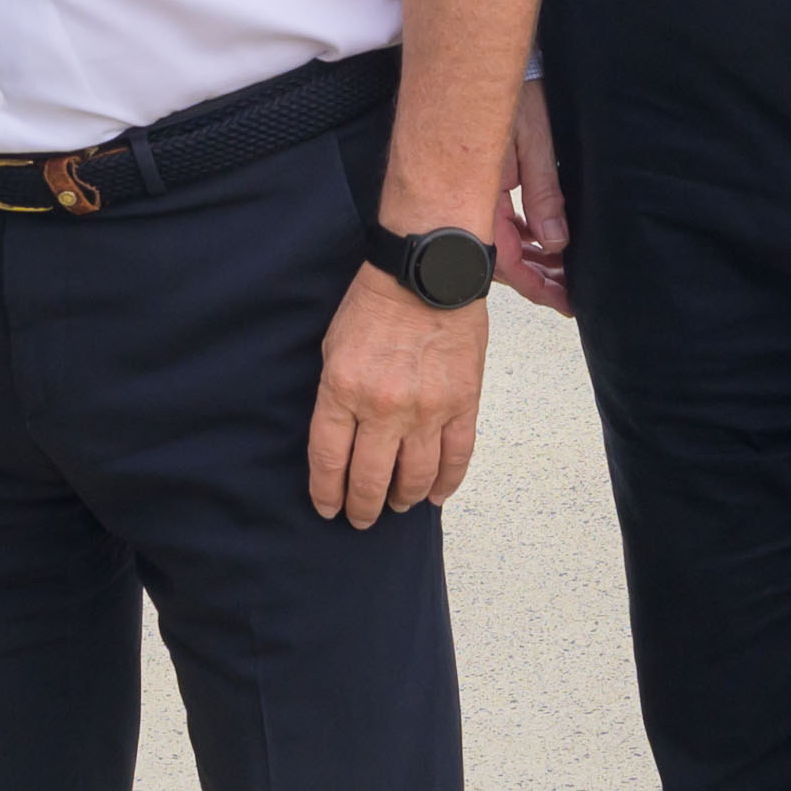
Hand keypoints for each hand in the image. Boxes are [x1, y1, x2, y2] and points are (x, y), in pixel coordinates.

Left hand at [307, 263, 485, 526]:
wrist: (428, 272)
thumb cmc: (376, 304)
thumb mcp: (333, 348)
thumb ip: (335, 397)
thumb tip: (341, 441)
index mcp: (343, 391)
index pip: (330, 461)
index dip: (328, 494)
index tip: (328, 508)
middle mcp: (384, 408)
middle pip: (371, 479)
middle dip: (363, 507)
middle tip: (361, 518)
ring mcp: (428, 409)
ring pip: (415, 477)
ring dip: (403, 499)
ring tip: (396, 505)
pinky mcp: (462, 404)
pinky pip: (457, 457)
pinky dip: (446, 482)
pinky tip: (435, 495)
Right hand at [493, 83, 576, 315]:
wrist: (486, 59)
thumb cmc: (510, 93)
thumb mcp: (534, 141)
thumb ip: (543, 193)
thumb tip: (556, 241)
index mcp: (482, 198)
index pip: (508, 261)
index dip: (537, 287)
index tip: (564, 303)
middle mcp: (475, 202)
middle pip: (505, 260)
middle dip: (540, 281)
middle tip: (570, 297)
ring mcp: (481, 195)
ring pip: (506, 244)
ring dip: (536, 262)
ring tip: (566, 275)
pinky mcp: (489, 185)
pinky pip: (506, 224)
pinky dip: (529, 238)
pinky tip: (550, 244)